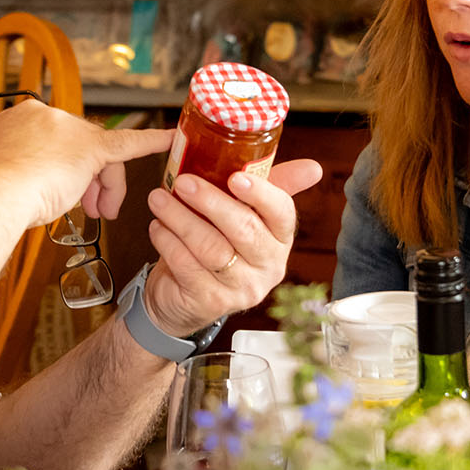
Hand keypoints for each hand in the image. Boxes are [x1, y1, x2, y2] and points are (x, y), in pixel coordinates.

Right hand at [0, 99, 174, 229]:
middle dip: (87, 183)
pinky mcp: (90, 145)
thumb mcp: (5, 180)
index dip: (64, 172)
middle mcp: (43, 116)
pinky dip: (152, 141)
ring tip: (94, 214)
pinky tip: (171, 139)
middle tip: (90, 211)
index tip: (60, 185)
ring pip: (98, 159)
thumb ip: (24, 175)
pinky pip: (128, 143)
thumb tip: (35, 189)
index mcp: (19, 120)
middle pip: (79, 151)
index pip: (55, 145)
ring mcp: (66, 127)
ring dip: (100, 189)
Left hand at [141, 160, 323, 335]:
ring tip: (159, 199)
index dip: (260, 194)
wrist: (182, 296)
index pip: (282, 214)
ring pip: (212, 248)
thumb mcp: (243, 213)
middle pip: (244, 230)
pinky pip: (188, 266)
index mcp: (280, 239)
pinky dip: (168, 242)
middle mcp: (268, 266)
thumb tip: (312, 167)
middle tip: (184, 182)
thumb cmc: (216, 243)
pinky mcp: (212, 302)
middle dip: (211, 201)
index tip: (235, 177)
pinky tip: (157, 226)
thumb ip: (268, 186)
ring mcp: (241, 288)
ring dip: (181, 219)